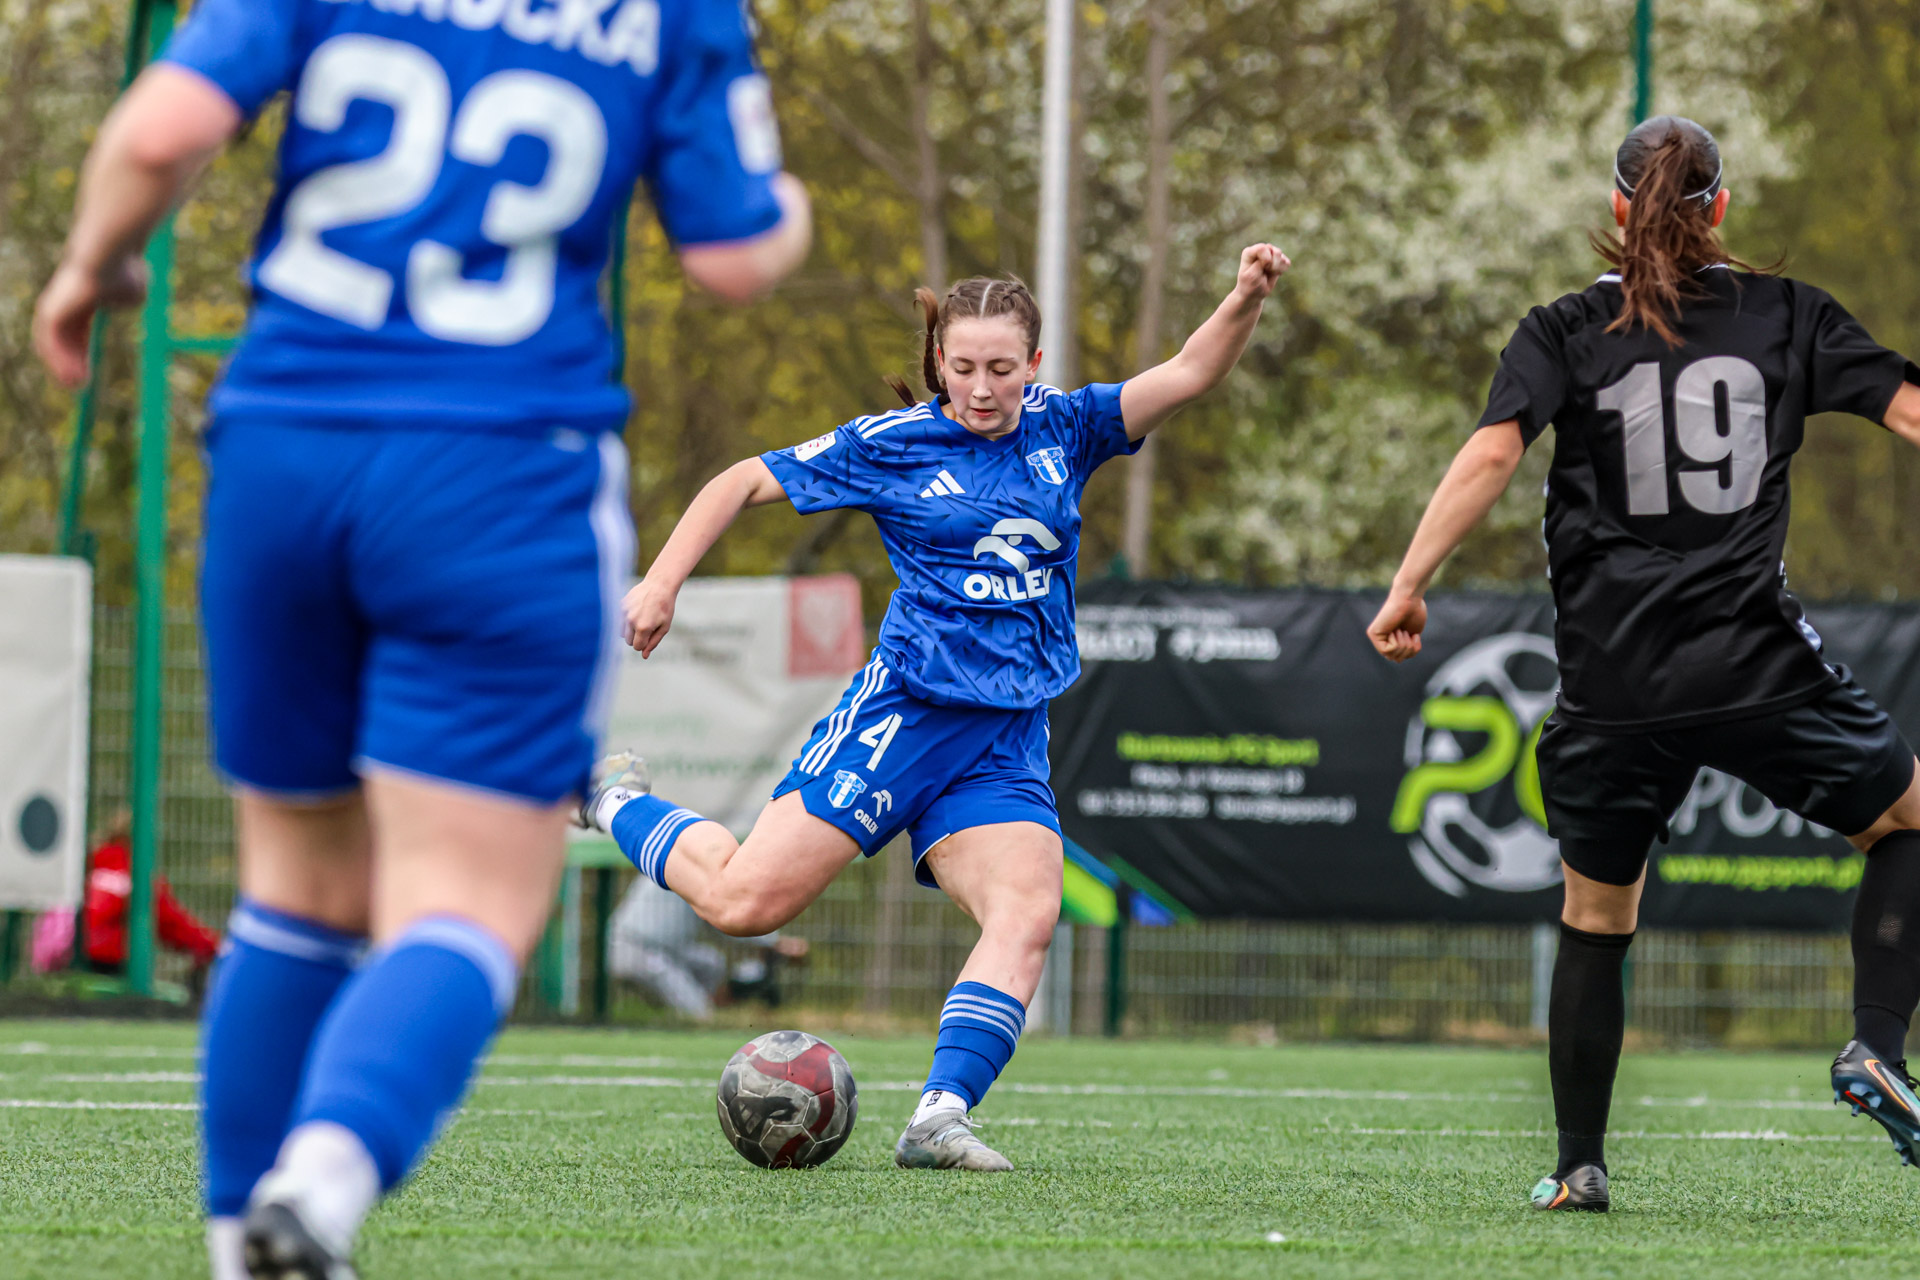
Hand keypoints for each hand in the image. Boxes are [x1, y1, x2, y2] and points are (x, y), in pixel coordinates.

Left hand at [33, 255, 148, 388]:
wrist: (109, 260)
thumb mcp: (132, 293)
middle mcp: (62, 304)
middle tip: (79, 385)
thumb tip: (120, 304)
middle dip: (71, 363)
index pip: (76, 331)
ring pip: (53, 345)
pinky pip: (51, 345)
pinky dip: (59, 362)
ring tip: (74, 387)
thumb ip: (124, 302)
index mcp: (80, 299)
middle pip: (62, 340)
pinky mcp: (50, 313)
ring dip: (62, 367)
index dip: (82, 352)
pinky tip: (69, 376)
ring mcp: (54, 308)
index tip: (89, 372)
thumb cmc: (124, 272)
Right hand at [622, 578, 678, 656]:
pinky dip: (626, 619)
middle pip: (628, 641)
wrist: (659, 585)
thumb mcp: (664, 627)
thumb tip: (644, 656)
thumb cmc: (665, 607)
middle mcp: (631, 620)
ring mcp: (624, 612)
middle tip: (647, 627)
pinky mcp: (620, 605)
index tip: (650, 636)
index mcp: (643, 628)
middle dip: (637, 638)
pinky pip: (619, 620)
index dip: (644, 644)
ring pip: (621, 632)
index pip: (637, 647)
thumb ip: (653, 642)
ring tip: (641, 619)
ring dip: (629, 630)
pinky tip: (636, 611)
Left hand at [1233, 243, 1289, 303]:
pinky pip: (1287, 262)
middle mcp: (1260, 250)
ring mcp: (1270, 253)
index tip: (1262, 269)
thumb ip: (1260, 263)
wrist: (1253, 293)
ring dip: (1277, 268)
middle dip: (1273, 265)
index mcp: (1250, 252)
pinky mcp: (1278, 259)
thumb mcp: (1252, 276)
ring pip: (1281, 256)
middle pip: (1275, 251)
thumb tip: (1273, 254)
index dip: (1266, 260)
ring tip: (1269, 273)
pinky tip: (1274, 273)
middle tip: (1266, 272)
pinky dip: (1282, 270)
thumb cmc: (1250, 285)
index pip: (1263, 248)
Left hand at [1367, 586, 1426, 662]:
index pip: (1401, 658)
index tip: (1413, 635)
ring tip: (1401, 630)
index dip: (1412, 650)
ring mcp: (1376, 637)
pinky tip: (1395, 630)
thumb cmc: (1415, 612)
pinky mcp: (1372, 634)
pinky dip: (1396, 642)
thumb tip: (1396, 660)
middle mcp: (1382, 639)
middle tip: (1406, 632)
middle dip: (1408, 649)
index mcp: (1392, 640)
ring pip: (1393, 656)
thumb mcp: (1413, 637)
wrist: (1410, 599)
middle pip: (1397, 659)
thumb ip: (1406, 649)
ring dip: (1404, 644)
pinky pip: (1387, 650)